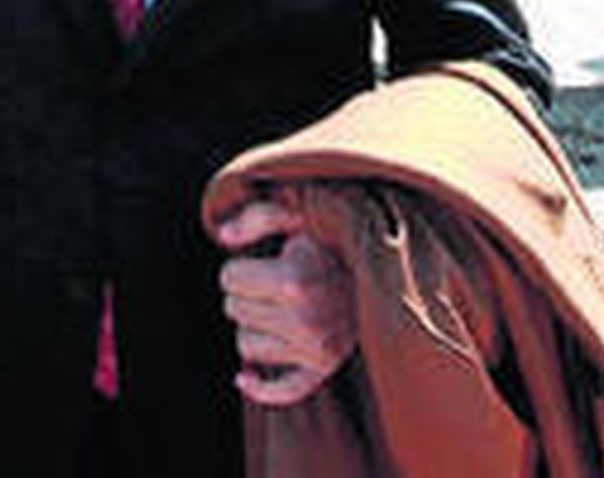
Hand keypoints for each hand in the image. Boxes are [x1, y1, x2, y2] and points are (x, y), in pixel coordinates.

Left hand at [215, 199, 356, 407]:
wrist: (381, 267)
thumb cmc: (330, 236)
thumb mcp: (296, 212)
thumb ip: (256, 216)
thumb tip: (223, 235)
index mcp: (295, 280)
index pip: (229, 278)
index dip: (239, 265)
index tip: (258, 259)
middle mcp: (306, 321)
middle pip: (233, 310)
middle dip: (244, 292)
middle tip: (270, 280)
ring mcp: (316, 350)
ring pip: (246, 346)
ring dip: (253, 325)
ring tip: (277, 306)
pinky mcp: (323, 370)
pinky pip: (280, 391)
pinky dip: (258, 386)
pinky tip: (244, 376)